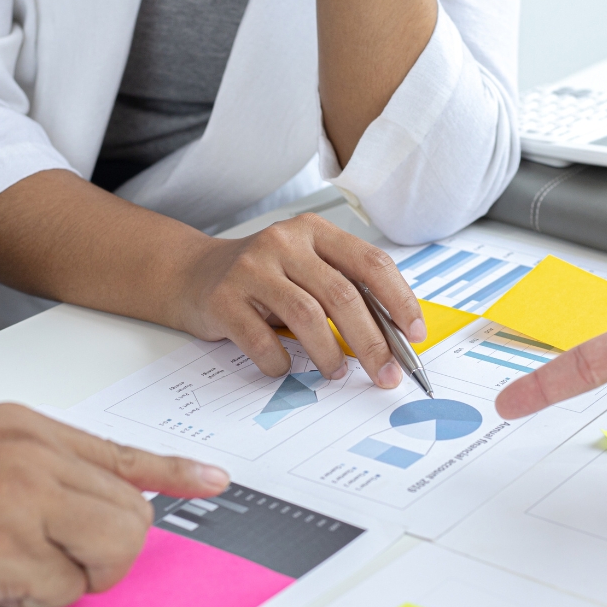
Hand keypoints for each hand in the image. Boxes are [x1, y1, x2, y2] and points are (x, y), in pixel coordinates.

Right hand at [0, 404, 229, 606]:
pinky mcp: (0, 551)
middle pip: (131, 511)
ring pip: (112, 549)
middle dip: (112, 548)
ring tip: (23, 569)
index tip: (213, 481)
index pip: (122, 453)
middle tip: (67, 559)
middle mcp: (35, 458)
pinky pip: (60, 588)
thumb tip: (80, 503)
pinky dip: (34, 596)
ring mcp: (20, 502)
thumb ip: (34, 466)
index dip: (174, 472)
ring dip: (80, 574)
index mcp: (28, 427)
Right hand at [171, 213, 425, 386]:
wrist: (192, 274)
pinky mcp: (223, 299)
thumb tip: (394, 337)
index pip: (370, 262)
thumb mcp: (305, 268)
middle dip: (372, 343)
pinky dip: (280, 362)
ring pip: (306, 317)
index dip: (399, 300)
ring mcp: (251, 269)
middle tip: (386, 374)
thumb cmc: (263, 278)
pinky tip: (284, 367)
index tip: (415, 335)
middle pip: (342, 295)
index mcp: (314, 231)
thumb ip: (344, 289)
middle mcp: (284, 242)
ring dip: (329, 355)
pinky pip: (262, 340)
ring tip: (337, 373)